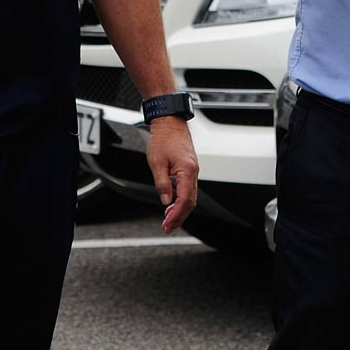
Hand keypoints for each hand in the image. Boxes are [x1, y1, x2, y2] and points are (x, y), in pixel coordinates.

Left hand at [146, 116, 198, 234]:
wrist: (169, 121)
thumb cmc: (163, 138)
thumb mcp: (156, 162)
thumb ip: (162, 183)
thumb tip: (165, 201)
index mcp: (187, 171)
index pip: (184, 200)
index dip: (176, 215)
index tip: (167, 224)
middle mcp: (193, 172)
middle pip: (190, 202)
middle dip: (179, 217)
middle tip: (167, 228)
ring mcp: (192, 170)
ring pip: (190, 196)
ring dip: (180, 210)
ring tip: (168, 219)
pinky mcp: (189, 168)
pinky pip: (188, 188)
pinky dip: (181, 200)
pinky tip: (172, 204)